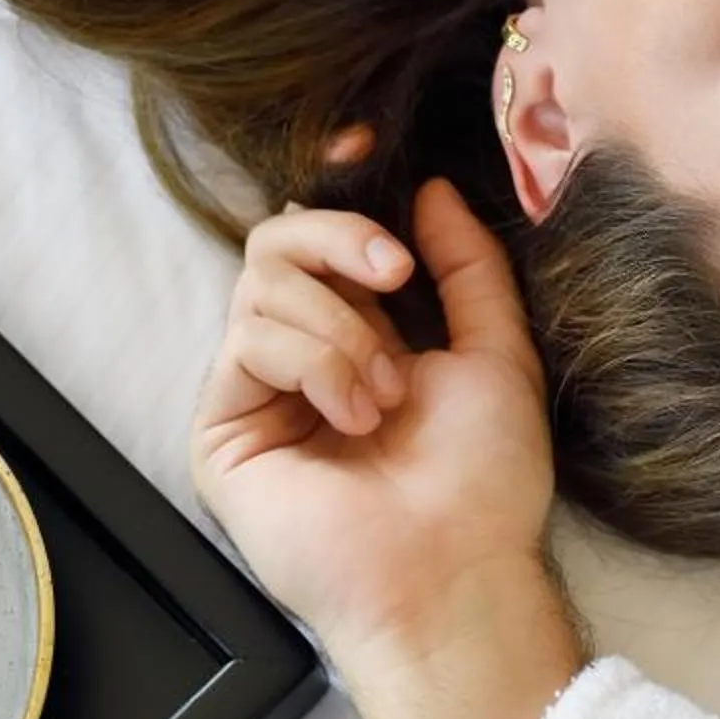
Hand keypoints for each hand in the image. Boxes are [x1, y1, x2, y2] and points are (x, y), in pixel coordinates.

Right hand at [190, 180, 558, 669]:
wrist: (455, 571)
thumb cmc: (485, 480)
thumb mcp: (496, 352)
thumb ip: (465, 266)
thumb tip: (430, 187)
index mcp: (362, 334)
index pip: (323, 237)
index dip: (335, 187)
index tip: (362, 147)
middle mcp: (301, 357)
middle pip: (276, 239)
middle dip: (342, 239)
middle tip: (396, 277)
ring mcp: (256, 392)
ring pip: (262, 281)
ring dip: (342, 327)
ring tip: (386, 394)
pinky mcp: (223, 429)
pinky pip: (248, 339)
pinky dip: (314, 359)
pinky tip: (353, 412)